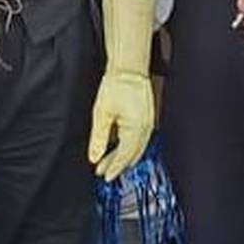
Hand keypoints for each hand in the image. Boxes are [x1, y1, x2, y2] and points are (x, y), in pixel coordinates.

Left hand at [87, 0, 156, 180]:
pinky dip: (130, 147)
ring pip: (138, 148)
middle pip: (133, 155)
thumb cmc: (116, 85)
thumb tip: (94, 156)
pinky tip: (120, 147)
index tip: (104, 176)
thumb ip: (99, 138)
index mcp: (136, 129)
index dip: (114, 167)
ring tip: (110, 163)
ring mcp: (149, 123)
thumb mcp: (102, 114)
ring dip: (124, 156)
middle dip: (118, 165)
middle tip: (104, 171)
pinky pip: (141, 139)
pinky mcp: (148, 118)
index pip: (124, 156)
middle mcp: (146, 129)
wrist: (129, 67)